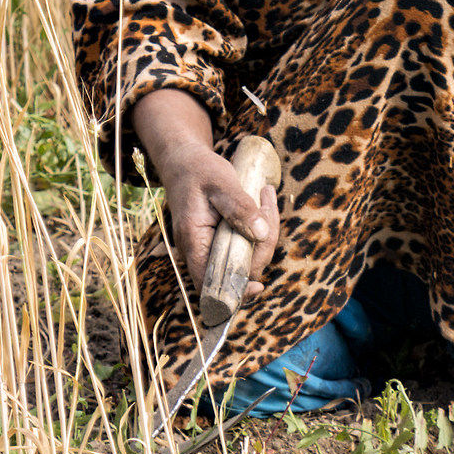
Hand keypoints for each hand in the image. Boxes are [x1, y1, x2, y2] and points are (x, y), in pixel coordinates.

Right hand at [132, 88, 280, 302]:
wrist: (185, 162)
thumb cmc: (199, 171)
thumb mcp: (221, 183)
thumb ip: (240, 208)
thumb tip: (261, 234)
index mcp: (193, 241)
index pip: (210, 283)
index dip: (234, 291)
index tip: (258, 286)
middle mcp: (200, 250)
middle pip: (238, 269)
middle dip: (262, 246)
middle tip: (267, 205)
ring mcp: (211, 247)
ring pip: (246, 257)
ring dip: (265, 234)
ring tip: (265, 196)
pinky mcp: (222, 240)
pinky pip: (246, 245)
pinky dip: (260, 229)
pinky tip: (264, 202)